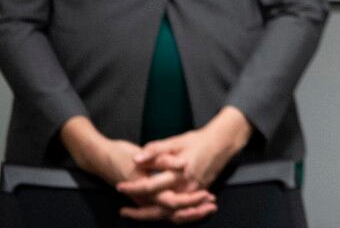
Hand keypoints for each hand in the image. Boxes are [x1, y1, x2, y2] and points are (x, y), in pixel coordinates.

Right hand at [59, 116, 213, 222]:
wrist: (100, 158)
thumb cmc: (120, 155)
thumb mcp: (141, 154)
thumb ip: (162, 159)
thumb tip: (182, 164)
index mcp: (145, 189)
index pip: (171, 202)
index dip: (189, 201)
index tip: (206, 195)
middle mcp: (145, 198)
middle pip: (172, 212)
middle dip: (193, 211)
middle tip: (212, 204)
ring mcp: (145, 199)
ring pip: (169, 212)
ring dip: (189, 211)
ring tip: (208, 206)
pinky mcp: (146, 196)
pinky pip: (165, 207)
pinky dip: (180, 207)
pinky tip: (194, 201)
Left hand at [117, 107, 251, 221]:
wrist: (221, 143)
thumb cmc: (198, 140)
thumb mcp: (176, 141)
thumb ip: (155, 150)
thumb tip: (136, 158)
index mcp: (179, 173)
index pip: (151, 186)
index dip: (133, 187)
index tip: (120, 186)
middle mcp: (187, 186)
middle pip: (160, 208)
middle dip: (140, 213)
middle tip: (124, 211)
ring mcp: (194, 193)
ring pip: (170, 213)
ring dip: (151, 217)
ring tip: (134, 215)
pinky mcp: (198, 194)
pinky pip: (181, 211)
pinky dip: (167, 215)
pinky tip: (155, 213)